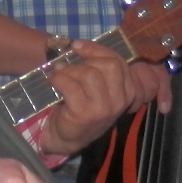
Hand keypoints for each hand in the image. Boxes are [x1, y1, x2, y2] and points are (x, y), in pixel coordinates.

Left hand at [40, 39, 134, 157]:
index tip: (77, 46)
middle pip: (108, 65)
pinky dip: (58, 79)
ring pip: (89, 74)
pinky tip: (53, 82)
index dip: (96, 49)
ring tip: (58, 74)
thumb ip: (99, 69)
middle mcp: (120, 100)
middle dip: (85, 60)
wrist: (67, 137)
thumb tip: (79, 45)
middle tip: (68, 66)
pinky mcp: (84, 114)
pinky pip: (70, 85)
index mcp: (128, 91)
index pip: (118, 61)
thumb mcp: (99, 89)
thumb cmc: (83, 108)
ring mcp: (103, 108)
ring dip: (69, 70)